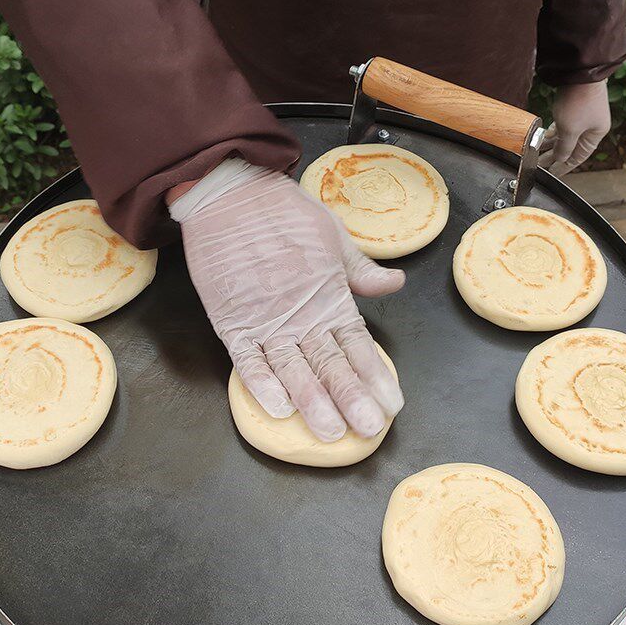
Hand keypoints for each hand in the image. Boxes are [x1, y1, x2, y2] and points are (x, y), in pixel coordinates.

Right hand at [170, 159, 404, 441]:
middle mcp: (301, 313)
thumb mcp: (334, 235)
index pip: (358, 344)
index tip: (392, 404)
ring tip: (330, 432)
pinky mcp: (231, 321)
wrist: (229, 192)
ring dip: (312, 403)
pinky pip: (247, 360)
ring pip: (292, 370)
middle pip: (330, 365)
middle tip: (368, 429)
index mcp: (329, 295)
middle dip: (351, 400)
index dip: (375, 376)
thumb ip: (361, 270)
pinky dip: (261, 384)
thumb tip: (396, 283)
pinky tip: (278, 409)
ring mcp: (265, 320)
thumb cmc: (283, 212)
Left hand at [538, 80, 610, 176]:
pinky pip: (562, 124)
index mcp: (596, 133)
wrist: (579, 71)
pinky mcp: (574, 105)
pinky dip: (552, 131)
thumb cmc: (579, 100)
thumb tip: (561, 159)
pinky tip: (543, 136)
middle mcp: (591, 125)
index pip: (579, 156)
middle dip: (554, 155)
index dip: (565, 166)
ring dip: (551, 144)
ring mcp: (582, 115)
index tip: (553, 173)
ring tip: (537, 152)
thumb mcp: (570, 130)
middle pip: (571, 146)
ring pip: (565, 135)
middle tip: (540, 164)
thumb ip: (564, 148)